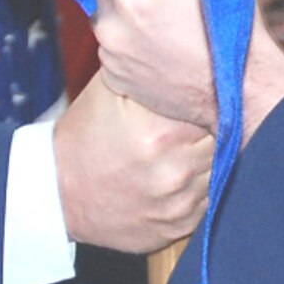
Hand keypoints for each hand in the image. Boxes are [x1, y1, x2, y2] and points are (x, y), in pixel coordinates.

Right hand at [53, 76, 210, 252]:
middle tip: (197, 121)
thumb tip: (194, 55)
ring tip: (185, 148)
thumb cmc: (86, 135)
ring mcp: (179, 204)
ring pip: (222, 171)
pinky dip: (201, 186)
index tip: (209, 95)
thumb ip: (153, 73)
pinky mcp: (179, 227)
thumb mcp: (111, 90)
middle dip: (215, 127)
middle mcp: (176, 171)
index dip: (214, 100)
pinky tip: (180, 173)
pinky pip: (210, 200)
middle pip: (227, 140)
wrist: (57, 193)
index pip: (218, 109)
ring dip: (212, 158)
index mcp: (163, 132)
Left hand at [92, 0, 283, 145]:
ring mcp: (113, 57)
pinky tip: (161, 51)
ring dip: (128, 19)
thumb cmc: (232, 31)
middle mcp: (113, 26)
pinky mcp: (118, 82)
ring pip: (109, 22)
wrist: (241, 90)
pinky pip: (114, 53)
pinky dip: (131, 49)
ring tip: (164, 26)